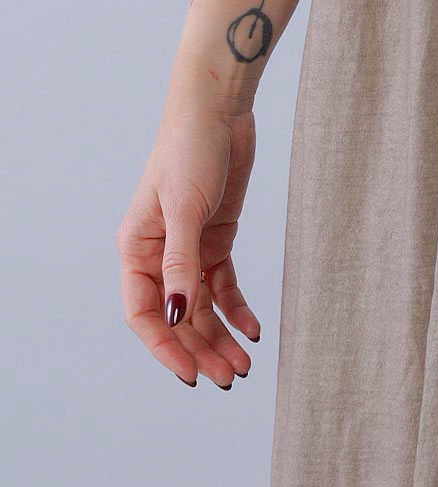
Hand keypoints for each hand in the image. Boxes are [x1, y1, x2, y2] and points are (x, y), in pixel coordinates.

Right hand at [117, 104, 261, 388]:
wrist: (218, 109)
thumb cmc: (190, 150)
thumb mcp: (184, 208)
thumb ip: (181, 263)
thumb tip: (177, 316)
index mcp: (136, 249)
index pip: (144, 314)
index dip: (165, 348)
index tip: (191, 376)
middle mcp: (158, 255)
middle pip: (177, 317)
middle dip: (201, 350)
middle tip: (230, 378)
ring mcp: (189, 248)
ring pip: (201, 307)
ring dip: (220, 337)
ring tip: (244, 365)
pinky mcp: (216, 238)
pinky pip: (223, 285)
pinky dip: (237, 309)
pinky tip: (253, 328)